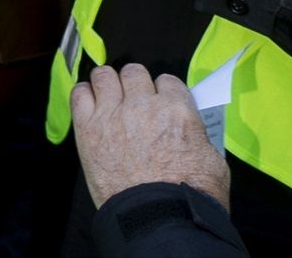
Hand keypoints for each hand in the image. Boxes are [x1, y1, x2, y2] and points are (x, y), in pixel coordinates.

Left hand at [72, 64, 229, 208]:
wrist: (159, 219)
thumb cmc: (189, 195)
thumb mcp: (212, 160)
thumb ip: (197, 134)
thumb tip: (191, 130)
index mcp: (176, 109)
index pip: (167, 81)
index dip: (163, 92)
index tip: (159, 103)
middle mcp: (143, 104)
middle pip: (134, 72)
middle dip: (135, 84)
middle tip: (133, 101)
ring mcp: (113, 114)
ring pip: (104, 75)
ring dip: (107, 84)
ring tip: (108, 98)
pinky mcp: (88, 129)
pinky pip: (79, 94)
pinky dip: (84, 95)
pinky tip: (88, 103)